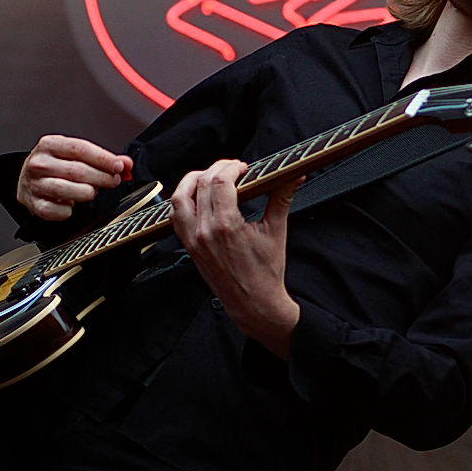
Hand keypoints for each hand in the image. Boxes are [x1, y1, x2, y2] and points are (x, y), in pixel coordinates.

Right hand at [17, 135, 133, 220]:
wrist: (28, 180)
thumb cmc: (56, 166)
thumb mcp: (76, 155)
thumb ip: (103, 158)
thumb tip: (126, 163)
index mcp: (50, 144)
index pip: (80, 149)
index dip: (103, 159)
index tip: (118, 166)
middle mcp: (39, 163)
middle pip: (76, 170)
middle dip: (101, 177)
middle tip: (113, 181)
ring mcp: (33, 184)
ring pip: (65, 190)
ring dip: (86, 193)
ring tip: (93, 191)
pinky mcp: (32, 203)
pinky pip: (55, 211)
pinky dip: (68, 211)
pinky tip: (72, 205)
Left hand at [170, 159, 301, 358]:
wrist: (253, 303)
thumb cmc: (265, 272)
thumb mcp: (276, 231)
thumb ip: (282, 197)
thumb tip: (295, 175)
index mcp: (227, 225)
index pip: (219, 181)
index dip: (231, 167)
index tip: (243, 168)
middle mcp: (205, 231)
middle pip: (201, 183)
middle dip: (217, 169)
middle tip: (233, 170)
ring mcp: (193, 239)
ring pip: (179, 197)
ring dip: (193, 181)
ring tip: (210, 177)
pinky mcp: (188, 246)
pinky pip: (175, 216)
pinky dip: (183, 201)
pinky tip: (197, 197)